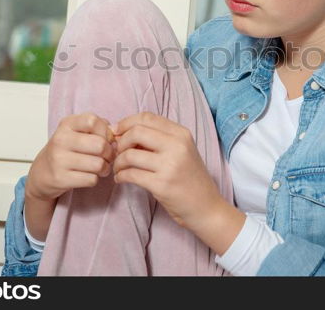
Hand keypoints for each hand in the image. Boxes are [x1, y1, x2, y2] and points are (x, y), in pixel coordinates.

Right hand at [26, 112, 116, 201]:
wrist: (42, 172)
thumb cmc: (66, 149)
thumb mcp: (77, 131)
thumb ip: (98, 127)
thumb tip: (115, 135)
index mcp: (67, 124)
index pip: (93, 121)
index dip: (106, 131)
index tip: (106, 139)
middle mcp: (60, 140)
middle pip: (100, 145)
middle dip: (110, 153)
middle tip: (108, 157)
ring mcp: (59, 159)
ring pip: (98, 164)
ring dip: (104, 168)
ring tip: (101, 167)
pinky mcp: (61, 178)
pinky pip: (91, 179)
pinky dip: (95, 179)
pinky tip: (89, 175)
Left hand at [111, 112, 224, 230]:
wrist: (207, 207)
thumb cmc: (190, 179)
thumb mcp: (182, 151)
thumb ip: (159, 139)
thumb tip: (123, 132)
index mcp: (181, 134)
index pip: (147, 117)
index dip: (126, 123)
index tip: (118, 133)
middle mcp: (177, 146)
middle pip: (136, 132)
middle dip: (121, 141)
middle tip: (118, 152)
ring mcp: (170, 165)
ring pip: (130, 154)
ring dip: (118, 162)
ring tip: (119, 168)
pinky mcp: (162, 185)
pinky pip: (131, 174)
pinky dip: (121, 176)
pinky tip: (121, 179)